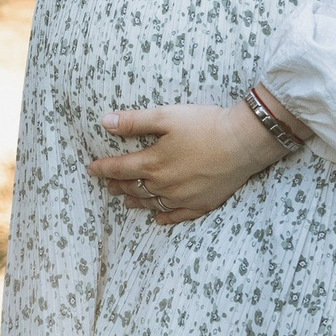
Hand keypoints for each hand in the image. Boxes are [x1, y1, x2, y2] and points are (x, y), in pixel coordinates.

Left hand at [88, 101, 286, 225]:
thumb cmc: (205, 125)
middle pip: (134, 188)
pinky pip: (177, 216)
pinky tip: (158, 218)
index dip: (103, 169)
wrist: (243, 142)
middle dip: (118, 186)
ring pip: (152, 203)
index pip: (119, 169)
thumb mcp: (166, 117)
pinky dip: (164, 217)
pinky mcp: (202, 204)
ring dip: (137, 202)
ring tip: (127, 202)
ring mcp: (183, 198)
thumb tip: (105, 122)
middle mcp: (164, 185)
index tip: (91, 169)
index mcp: (153, 163)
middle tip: (109, 186)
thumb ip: (134, 121)